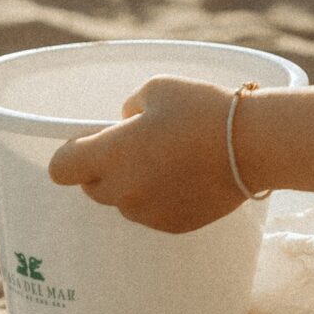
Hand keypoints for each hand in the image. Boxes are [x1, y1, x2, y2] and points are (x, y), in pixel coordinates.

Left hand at [46, 75, 250, 233]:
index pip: (61, 168)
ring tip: (166, 161)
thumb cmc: (203, 110)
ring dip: (132, 184)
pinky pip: (151, 213)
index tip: (90, 141)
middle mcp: (123, 190)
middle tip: (134, 147)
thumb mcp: (158, 88)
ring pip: (123, 201)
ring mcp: (148, 213)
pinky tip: (184, 177)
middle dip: (102, 169)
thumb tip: (124, 124)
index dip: (70, 154)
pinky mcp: (173, 225)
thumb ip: (129, 108)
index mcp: (111, 155)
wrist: (252, 145)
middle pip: (91, 187)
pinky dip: (159, 198)